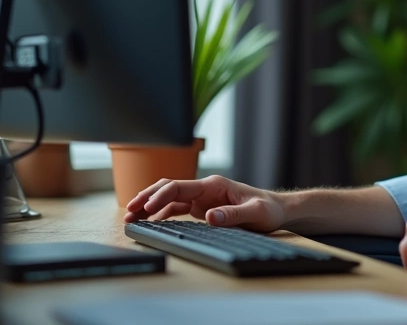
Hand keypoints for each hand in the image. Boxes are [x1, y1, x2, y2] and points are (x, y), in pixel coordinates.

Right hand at [122, 174, 284, 231]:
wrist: (277, 210)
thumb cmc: (268, 209)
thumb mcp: (255, 213)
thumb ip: (233, 214)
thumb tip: (210, 217)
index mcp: (214, 185)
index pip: (180, 187)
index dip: (161, 196)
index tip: (147, 208)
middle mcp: (205, 189)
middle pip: (168, 188)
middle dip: (147, 197)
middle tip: (129, 211)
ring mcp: (202, 198)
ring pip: (169, 197)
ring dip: (149, 205)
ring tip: (131, 217)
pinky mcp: (202, 207)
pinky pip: (176, 208)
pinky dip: (160, 213)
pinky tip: (149, 221)